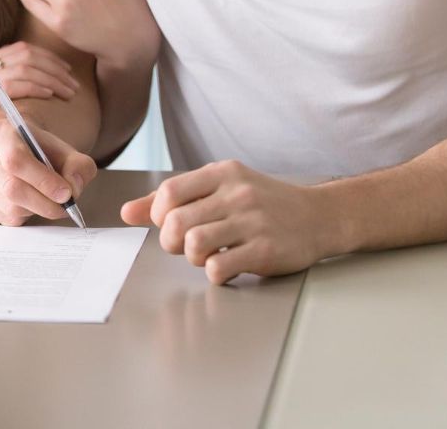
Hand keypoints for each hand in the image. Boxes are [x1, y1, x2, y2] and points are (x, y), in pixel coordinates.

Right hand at [0, 41, 79, 163]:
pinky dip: (38, 85)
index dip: (46, 58)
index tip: (63, 71)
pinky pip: (16, 83)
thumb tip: (13, 102)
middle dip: (55, 65)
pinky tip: (51, 94)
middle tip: (73, 80)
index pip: (19, 49)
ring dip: (53, 76)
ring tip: (70, 90)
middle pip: (27, 53)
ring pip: (27, 66)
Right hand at [0, 118, 96, 224]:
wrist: (19, 151)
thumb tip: (73, 188)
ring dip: (35, 211)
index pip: (16, 160)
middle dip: (44, 203)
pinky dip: (22, 217)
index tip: (66, 194)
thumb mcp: (65, 152)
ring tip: (45, 202)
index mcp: (0, 131)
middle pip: (11, 188)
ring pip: (8, 207)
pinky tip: (26, 204)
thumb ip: (78, 166)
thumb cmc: (41, 152)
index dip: (43, 181)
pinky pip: (1, 219)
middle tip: (63, 207)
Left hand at [121, 160, 339, 284]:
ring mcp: (253, 221)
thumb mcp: (221, 188)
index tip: (172, 225)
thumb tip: (127, 212)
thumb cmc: (264, 203)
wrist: (320, 216)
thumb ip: (174, 199)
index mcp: (223, 173)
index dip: (159, 215)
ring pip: (194, 245)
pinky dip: (215, 273)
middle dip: (173, 241)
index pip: (169, 192)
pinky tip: (228, 265)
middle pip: (176, 222)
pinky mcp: (265, 250)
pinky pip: (219, 268)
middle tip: (187, 245)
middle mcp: (237, 193)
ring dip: (193, 258)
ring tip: (208, 255)